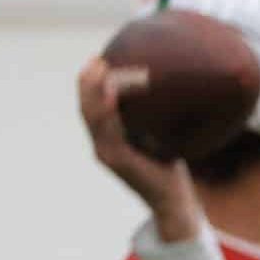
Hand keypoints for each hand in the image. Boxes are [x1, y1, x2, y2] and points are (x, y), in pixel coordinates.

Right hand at [77, 56, 202, 241]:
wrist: (173, 200)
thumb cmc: (169, 167)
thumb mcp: (160, 137)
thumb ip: (154, 117)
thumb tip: (170, 88)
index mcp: (109, 140)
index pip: (92, 109)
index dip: (90, 86)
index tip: (96, 61)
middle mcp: (102, 146)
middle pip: (87, 110)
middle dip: (88, 84)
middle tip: (96, 60)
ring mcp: (107, 154)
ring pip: (94, 118)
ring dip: (95, 92)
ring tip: (100, 70)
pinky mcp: (117, 160)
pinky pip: (110, 132)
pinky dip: (108, 112)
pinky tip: (112, 95)